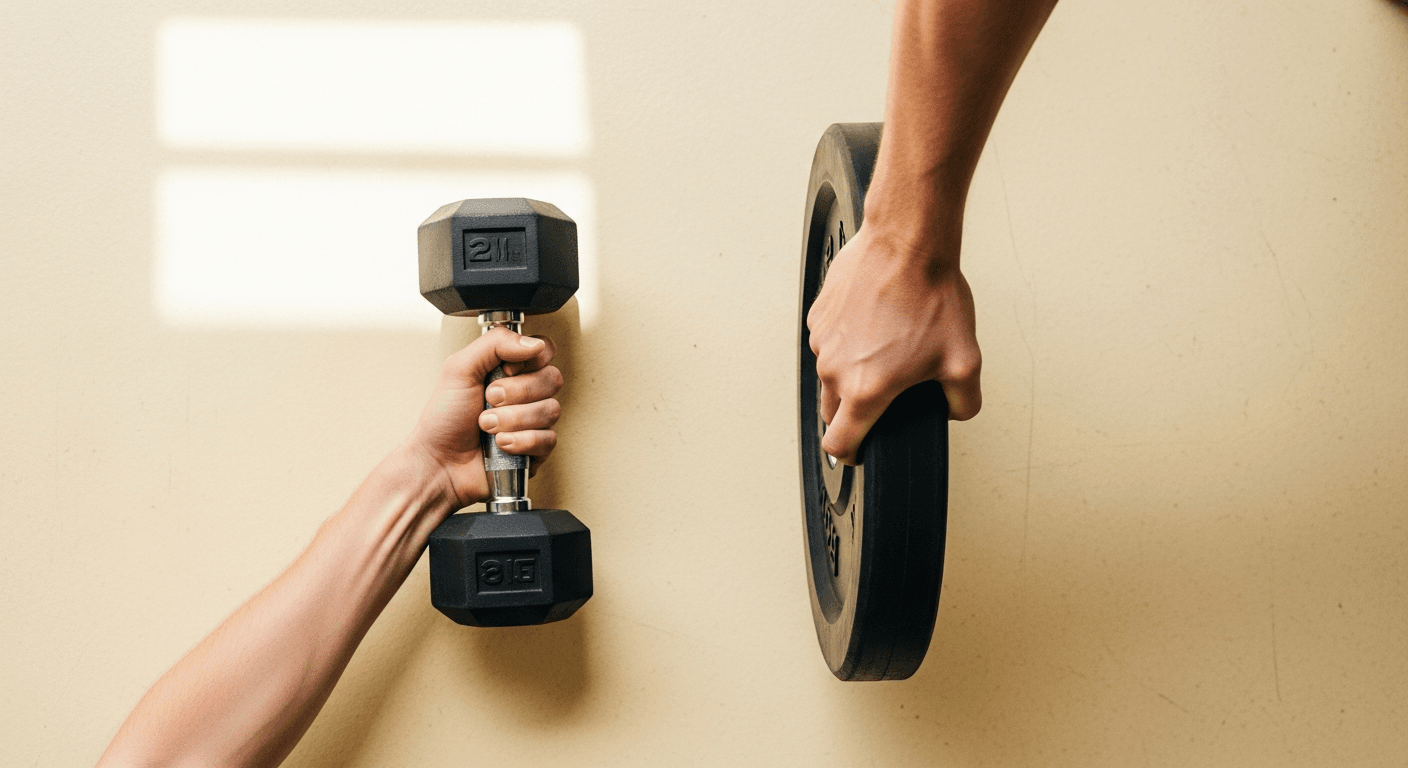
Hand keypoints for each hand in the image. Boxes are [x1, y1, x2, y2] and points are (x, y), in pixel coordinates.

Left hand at [408, 328, 562, 506]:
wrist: (438, 462)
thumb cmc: (443, 419)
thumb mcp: (460, 368)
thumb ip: (495, 343)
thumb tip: (533, 343)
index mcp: (509, 369)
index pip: (544, 350)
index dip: (530, 359)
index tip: (505, 369)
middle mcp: (525, 393)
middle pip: (551, 379)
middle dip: (516, 391)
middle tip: (489, 399)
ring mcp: (532, 421)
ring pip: (550, 410)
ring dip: (512, 419)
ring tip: (486, 426)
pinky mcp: (536, 449)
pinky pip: (548, 439)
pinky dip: (520, 441)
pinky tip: (500, 444)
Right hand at [806, 221, 980, 465]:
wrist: (907, 242)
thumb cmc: (931, 295)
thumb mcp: (967, 360)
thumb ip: (963, 402)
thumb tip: (954, 412)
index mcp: (865, 389)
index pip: (837, 444)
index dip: (849, 454)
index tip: (858, 451)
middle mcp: (835, 369)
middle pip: (832, 413)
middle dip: (855, 412)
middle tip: (886, 391)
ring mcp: (822, 341)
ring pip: (830, 374)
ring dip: (851, 371)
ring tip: (886, 346)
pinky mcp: (818, 316)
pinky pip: (828, 342)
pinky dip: (846, 341)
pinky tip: (874, 322)